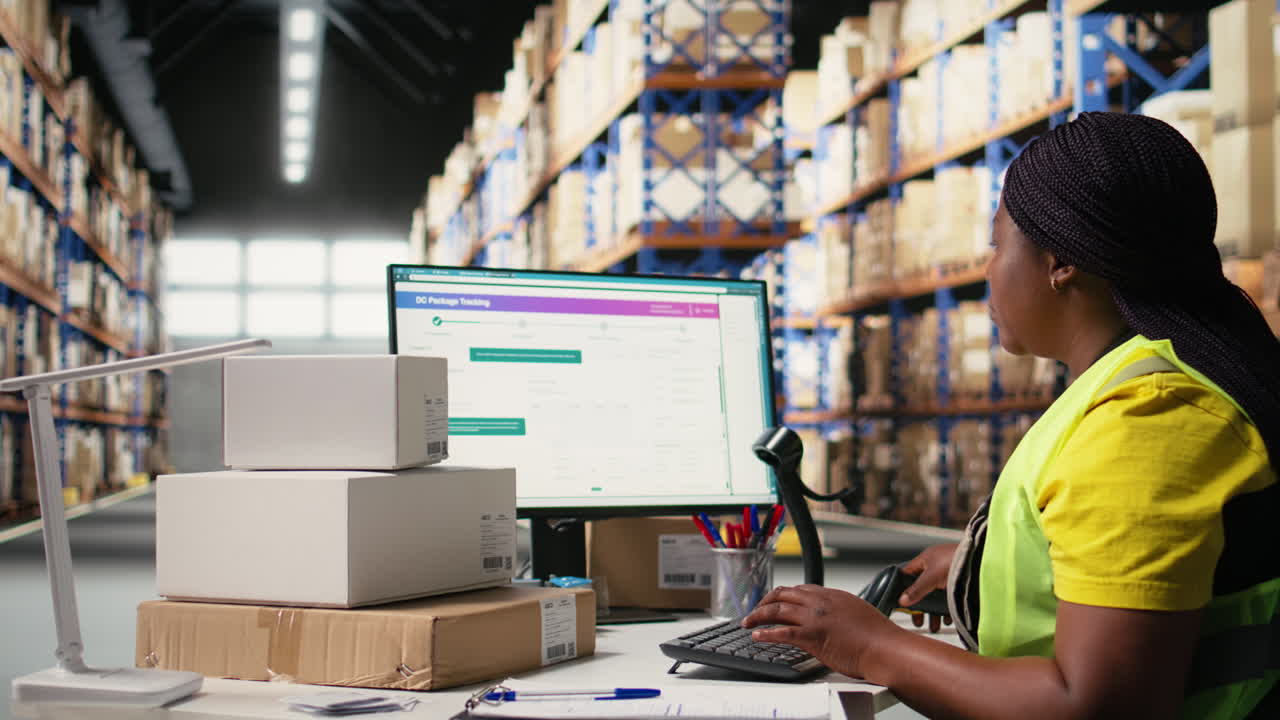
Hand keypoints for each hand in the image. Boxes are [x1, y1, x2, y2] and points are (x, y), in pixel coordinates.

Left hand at [741, 584, 899, 678]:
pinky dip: (766, 634)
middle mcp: (820, 602)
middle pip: (783, 594)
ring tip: (748, 621)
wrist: (885, 648)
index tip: (775, 601)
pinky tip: (757, 636)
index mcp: (832, 595)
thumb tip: (835, 617)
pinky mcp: (812, 636)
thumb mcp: (858, 612)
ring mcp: (815, 618)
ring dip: (758, 615)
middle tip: (756, 610)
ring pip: (777, 610)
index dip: (784, 595)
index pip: (800, 589)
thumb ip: (841, 611)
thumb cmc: (878, 635)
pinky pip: (782, 632)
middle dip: (765, 601)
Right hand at [900, 543, 956, 632]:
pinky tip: (947, 620)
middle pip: (922, 590)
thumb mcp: (931, 577)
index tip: (899, 602)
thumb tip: (903, 600)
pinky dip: (947, 611)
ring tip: (934, 626)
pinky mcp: (960, 585)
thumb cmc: (958, 560)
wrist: (984, 561)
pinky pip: (949, 601)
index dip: (901, 587)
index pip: (907, 574)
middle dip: (920, 607)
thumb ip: (917, 589)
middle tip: (918, 620)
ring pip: (936, 597)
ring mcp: (948, 577)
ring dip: (934, 613)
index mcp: (926, 560)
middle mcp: (936, 568)